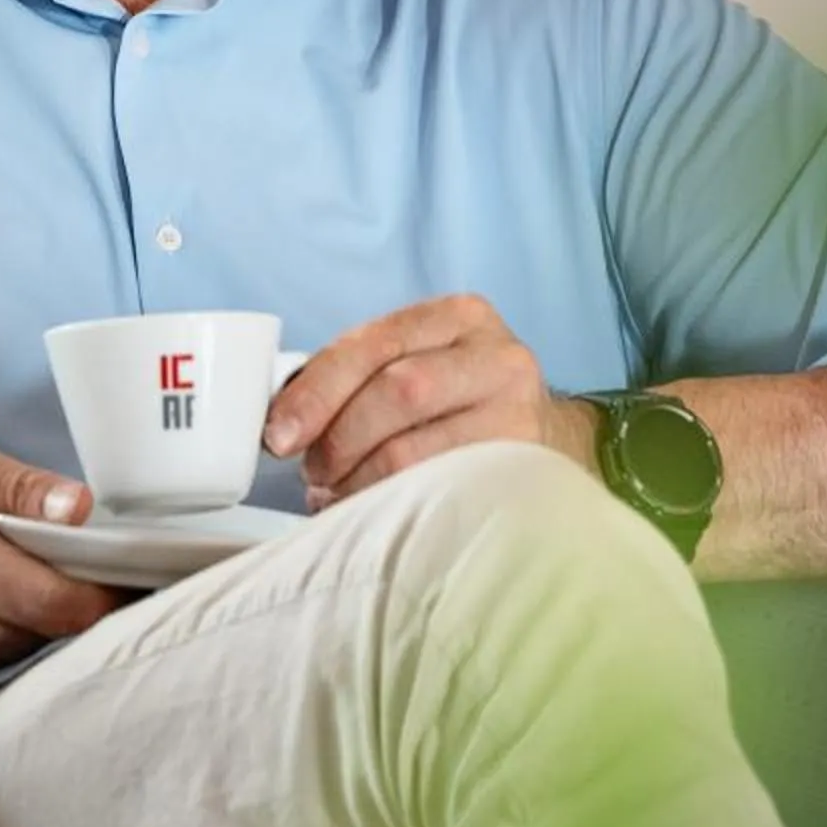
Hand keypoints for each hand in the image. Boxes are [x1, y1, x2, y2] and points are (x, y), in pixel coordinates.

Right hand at [0, 420, 123, 712]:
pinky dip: (9, 655)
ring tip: (45, 590)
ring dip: (46, 635)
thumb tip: (81, 508)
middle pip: (58, 642)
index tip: (136, 573)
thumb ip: (12, 481)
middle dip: (85, 610)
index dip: (115, 594)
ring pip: (28, 667)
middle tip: (96, 572)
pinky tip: (3, 618)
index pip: (73, 609)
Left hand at [263, 295, 593, 508]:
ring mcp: (518, 412)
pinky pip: (440, 491)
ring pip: (416, 450)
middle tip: (313, 472)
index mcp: (458, 317)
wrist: (547, 443)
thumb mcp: (418, 365)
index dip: (318, 390)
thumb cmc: (458, 406)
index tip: (279, 434)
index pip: (374, 344)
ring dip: (358, 481)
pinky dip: (391, 504)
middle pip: (398, 391)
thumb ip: (358, 376)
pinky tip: (373, 509)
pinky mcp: (523, 468)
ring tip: (337, 494)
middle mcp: (497, 355)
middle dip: (338, 438)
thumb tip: (282, 420)